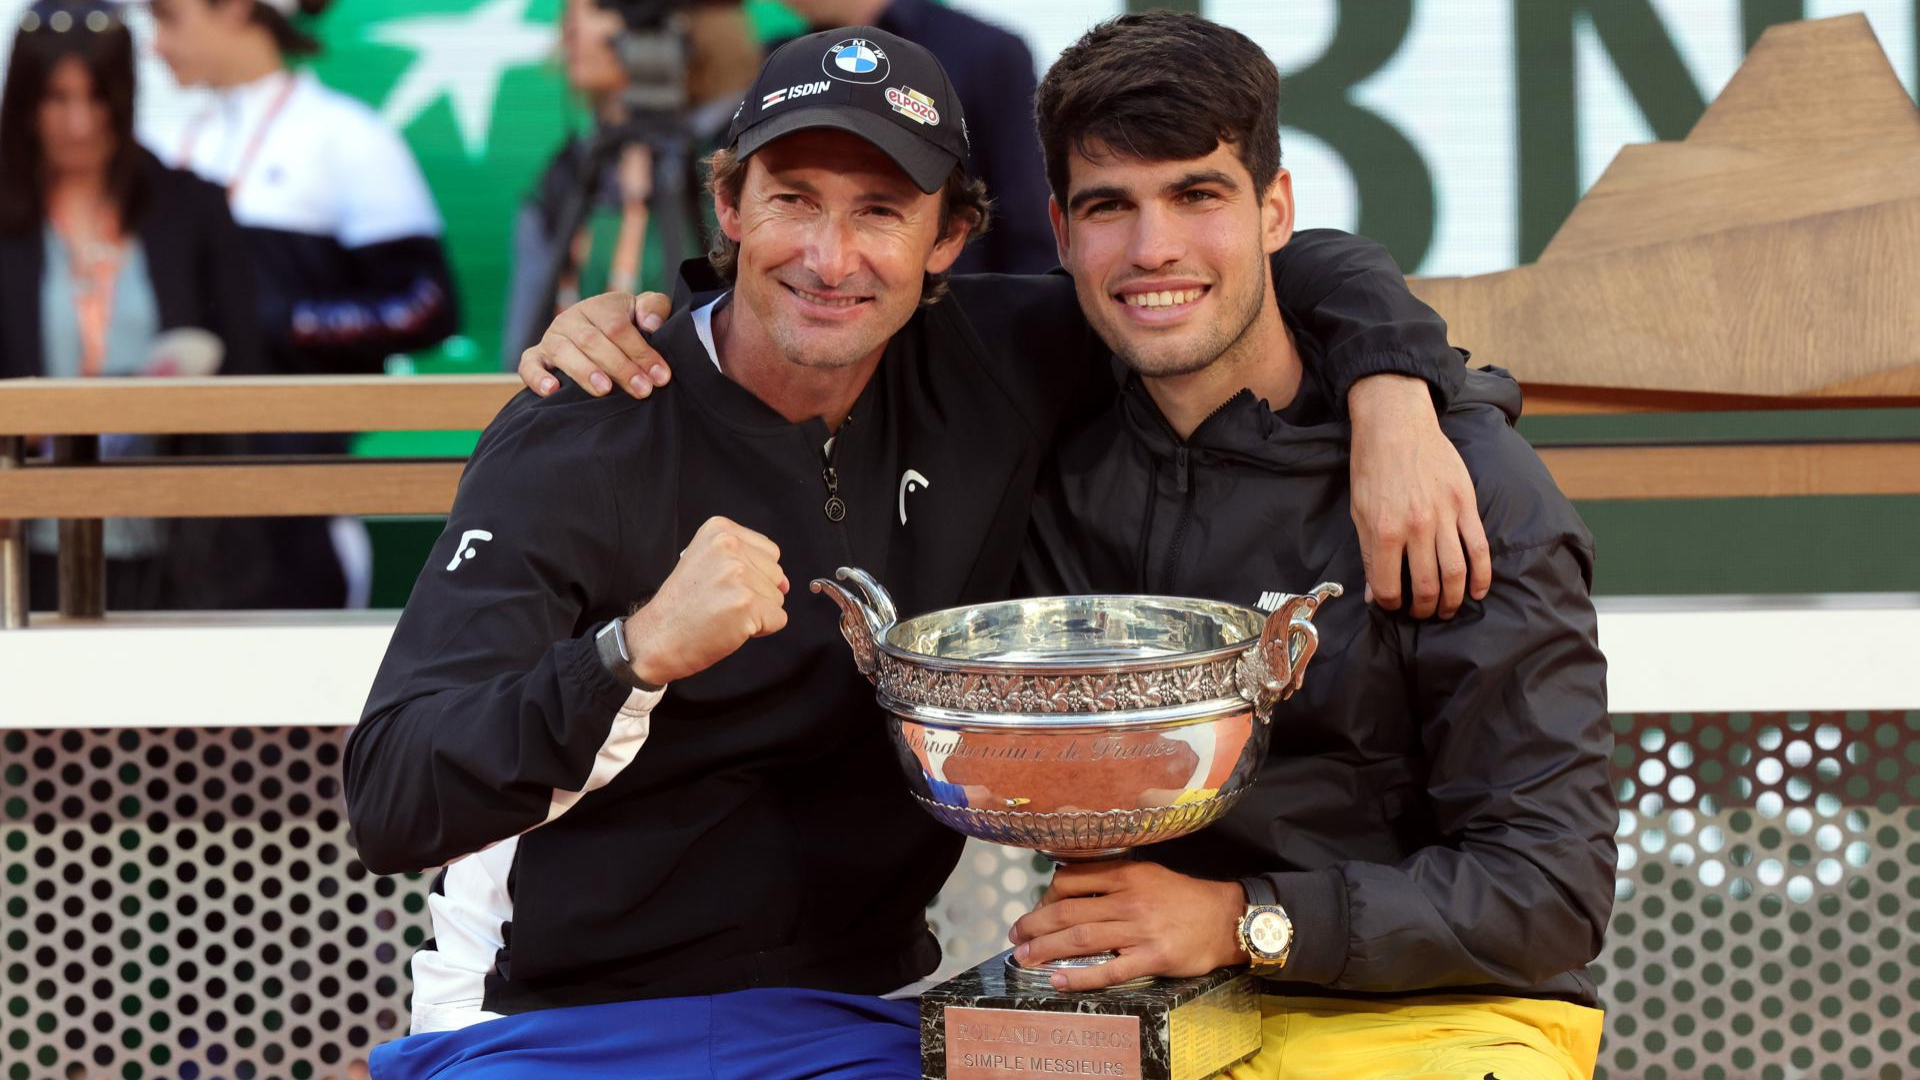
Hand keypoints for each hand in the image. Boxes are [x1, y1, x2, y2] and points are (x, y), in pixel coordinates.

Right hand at [518, 291, 675, 398]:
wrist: (596, 331)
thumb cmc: (626, 324)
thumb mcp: (643, 311)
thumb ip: (654, 308)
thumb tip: (651, 324)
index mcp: (599, 307)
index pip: (618, 328)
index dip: (640, 352)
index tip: (660, 376)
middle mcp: (571, 319)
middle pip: (592, 341)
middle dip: (620, 367)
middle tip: (641, 390)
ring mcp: (551, 338)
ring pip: (563, 352)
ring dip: (583, 371)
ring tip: (604, 390)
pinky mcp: (535, 356)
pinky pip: (528, 365)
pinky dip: (537, 377)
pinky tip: (552, 391)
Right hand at [623, 517, 789, 684]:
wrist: (657, 637)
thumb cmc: (680, 606)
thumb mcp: (707, 562)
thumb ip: (748, 563)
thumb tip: (786, 583)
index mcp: (719, 530)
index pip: (769, 552)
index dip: (753, 575)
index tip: (723, 585)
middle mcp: (728, 546)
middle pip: (776, 574)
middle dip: (757, 593)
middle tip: (720, 602)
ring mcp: (738, 574)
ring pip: (778, 598)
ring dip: (757, 612)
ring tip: (723, 613)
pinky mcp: (746, 603)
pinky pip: (778, 619)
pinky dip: (760, 629)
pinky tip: (731, 627)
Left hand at [1007, 861, 1245, 991]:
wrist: (1226, 919)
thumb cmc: (1183, 897)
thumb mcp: (1148, 874)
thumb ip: (1112, 879)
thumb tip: (1069, 888)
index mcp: (1126, 875)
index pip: (1071, 881)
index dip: (1046, 897)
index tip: (1036, 910)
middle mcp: (1129, 900)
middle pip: (1068, 912)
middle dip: (1035, 925)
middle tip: (1015, 936)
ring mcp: (1140, 931)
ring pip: (1081, 940)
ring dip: (1046, 950)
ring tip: (1024, 958)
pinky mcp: (1152, 958)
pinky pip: (1109, 970)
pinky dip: (1080, 977)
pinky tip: (1059, 980)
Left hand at [1346, 375, 1490, 618]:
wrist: (1396, 425)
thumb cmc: (1372, 469)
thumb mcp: (1359, 512)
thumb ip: (1368, 555)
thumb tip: (1375, 595)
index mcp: (1384, 531)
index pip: (1390, 587)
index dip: (1392, 604)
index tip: (1394, 606)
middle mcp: (1416, 527)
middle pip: (1427, 586)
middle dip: (1425, 609)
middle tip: (1423, 613)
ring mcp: (1444, 515)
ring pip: (1456, 572)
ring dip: (1453, 599)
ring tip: (1448, 609)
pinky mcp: (1465, 504)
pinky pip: (1479, 546)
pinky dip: (1481, 574)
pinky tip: (1477, 591)